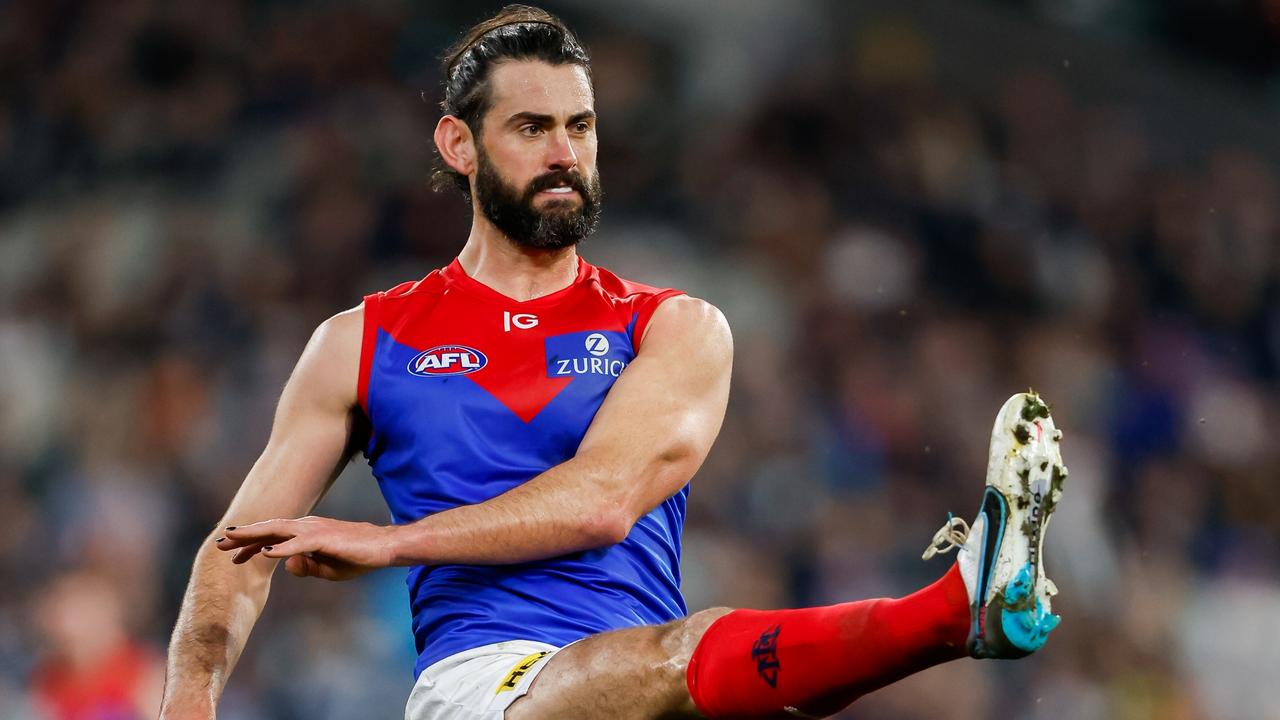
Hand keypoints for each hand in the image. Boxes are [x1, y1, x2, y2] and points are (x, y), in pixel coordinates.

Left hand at [215, 516, 395, 580]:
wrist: (383, 548)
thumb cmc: (358, 556)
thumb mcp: (327, 568)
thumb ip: (306, 567)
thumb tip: (288, 567)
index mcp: (306, 533)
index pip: (272, 536)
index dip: (251, 544)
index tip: (233, 555)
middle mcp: (307, 527)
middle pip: (269, 529)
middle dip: (243, 535)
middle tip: (219, 542)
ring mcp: (315, 531)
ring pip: (278, 531)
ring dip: (254, 536)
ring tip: (233, 540)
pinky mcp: (325, 539)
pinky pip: (299, 544)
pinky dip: (281, 548)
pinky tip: (265, 552)